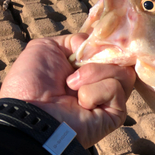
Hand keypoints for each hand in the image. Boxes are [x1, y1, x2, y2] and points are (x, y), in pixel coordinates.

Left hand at [0, 33, 135, 148]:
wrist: (31, 111)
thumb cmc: (32, 81)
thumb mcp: (47, 48)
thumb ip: (76, 41)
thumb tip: (97, 46)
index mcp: (86, 68)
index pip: (110, 51)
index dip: (105, 45)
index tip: (93, 45)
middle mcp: (101, 83)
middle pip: (121, 60)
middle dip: (99, 58)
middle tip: (77, 67)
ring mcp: (110, 99)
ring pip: (123, 73)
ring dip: (94, 73)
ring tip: (73, 86)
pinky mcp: (116, 114)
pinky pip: (116, 89)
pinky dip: (96, 91)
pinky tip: (81, 102)